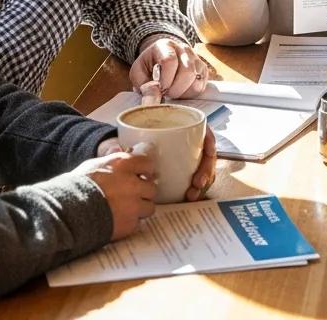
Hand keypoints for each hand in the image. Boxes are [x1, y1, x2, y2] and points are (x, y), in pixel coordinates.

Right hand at [75, 147, 156, 240]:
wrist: (66, 213)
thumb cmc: (76, 187)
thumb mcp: (93, 165)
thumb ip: (111, 159)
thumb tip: (121, 152)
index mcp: (124, 165)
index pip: (148, 164)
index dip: (145, 171)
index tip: (141, 175)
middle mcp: (133, 184)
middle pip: (152, 188)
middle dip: (143, 192)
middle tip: (133, 196)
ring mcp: (133, 205)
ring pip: (149, 207)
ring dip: (140, 209)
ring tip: (126, 211)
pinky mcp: (129, 224)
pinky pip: (138, 223)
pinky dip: (130, 223)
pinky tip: (118, 221)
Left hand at [95, 128, 217, 203]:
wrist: (123, 156)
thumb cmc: (130, 141)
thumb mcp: (126, 139)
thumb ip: (121, 143)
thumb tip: (116, 148)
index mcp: (180, 130)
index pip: (202, 132)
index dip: (209, 141)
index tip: (208, 151)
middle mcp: (186, 145)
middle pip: (205, 155)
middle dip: (206, 169)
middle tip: (196, 183)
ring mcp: (186, 160)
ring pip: (202, 170)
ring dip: (202, 182)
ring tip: (192, 193)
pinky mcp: (183, 175)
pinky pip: (195, 181)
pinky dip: (196, 189)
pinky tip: (189, 196)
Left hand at [129, 37, 209, 99]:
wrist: (159, 60)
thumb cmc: (148, 67)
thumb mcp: (138, 73)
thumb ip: (144, 86)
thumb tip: (154, 99)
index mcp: (165, 46)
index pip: (170, 60)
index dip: (165, 78)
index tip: (160, 88)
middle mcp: (184, 49)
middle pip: (187, 71)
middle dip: (175, 89)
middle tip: (166, 94)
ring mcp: (196, 58)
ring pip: (196, 80)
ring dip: (183, 93)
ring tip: (172, 93)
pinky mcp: (203, 70)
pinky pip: (201, 86)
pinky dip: (190, 94)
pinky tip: (180, 92)